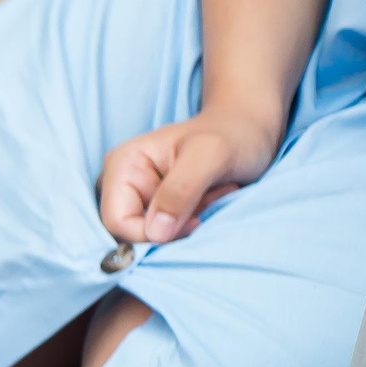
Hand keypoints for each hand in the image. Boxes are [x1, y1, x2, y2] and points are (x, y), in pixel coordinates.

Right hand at [100, 104, 280, 245]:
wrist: (247, 129)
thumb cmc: (233, 135)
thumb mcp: (212, 155)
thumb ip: (181, 190)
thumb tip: (154, 234)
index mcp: (121, 165)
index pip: (118, 223)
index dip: (153, 234)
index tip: (197, 220)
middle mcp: (119, 182)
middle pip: (128, 233)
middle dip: (173, 228)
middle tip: (208, 201)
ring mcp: (133, 196)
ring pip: (146, 236)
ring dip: (183, 227)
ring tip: (210, 197)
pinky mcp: (150, 207)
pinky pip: (160, 233)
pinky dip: (187, 226)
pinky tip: (207, 202)